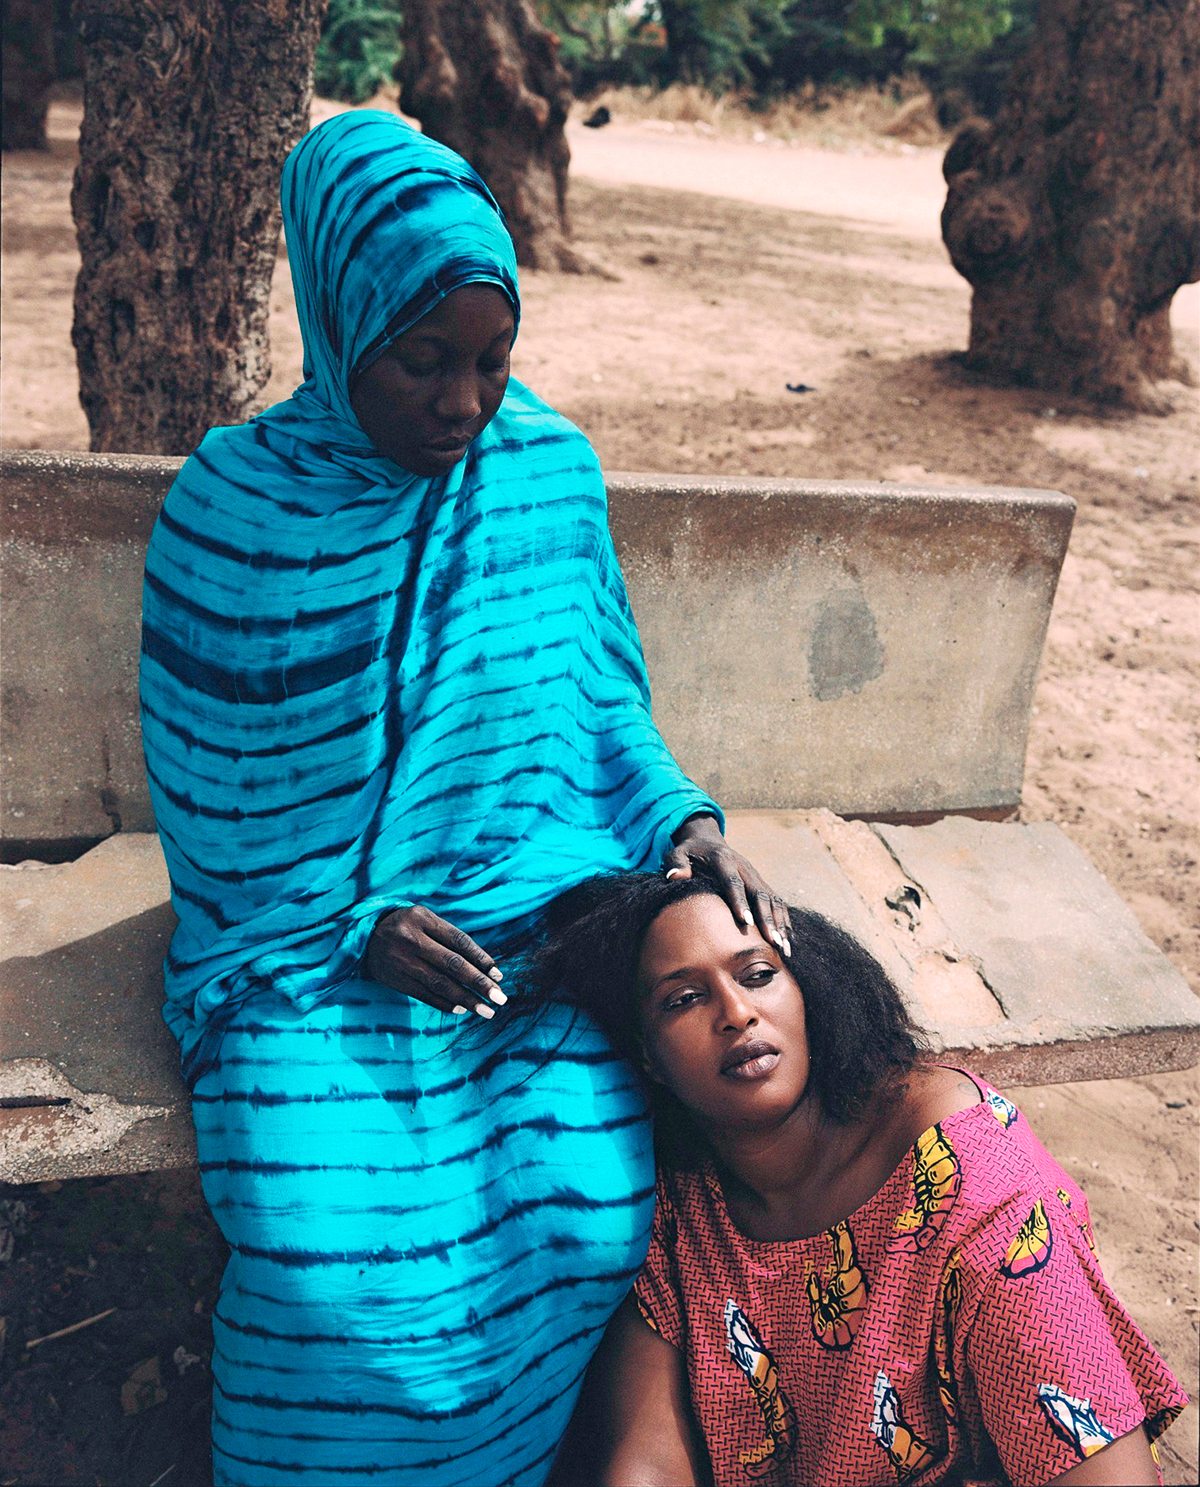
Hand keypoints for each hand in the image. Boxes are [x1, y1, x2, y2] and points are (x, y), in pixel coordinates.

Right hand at [365, 905, 505, 1019]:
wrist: (365, 935)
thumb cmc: (408, 926)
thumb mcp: (426, 919)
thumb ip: (450, 937)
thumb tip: (485, 967)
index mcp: (423, 919)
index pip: (459, 941)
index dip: (481, 959)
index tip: (498, 976)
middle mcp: (412, 940)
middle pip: (452, 964)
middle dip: (479, 983)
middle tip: (500, 998)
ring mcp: (402, 961)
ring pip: (439, 983)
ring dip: (466, 999)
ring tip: (486, 1011)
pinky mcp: (395, 979)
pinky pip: (424, 994)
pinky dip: (444, 1003)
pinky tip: (461, 1009)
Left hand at [662, 814, 791, 955]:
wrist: (708, 841)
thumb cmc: (690, 852)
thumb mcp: (678, 853)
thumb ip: (676, 864)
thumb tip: (675, 877)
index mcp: (724, 860)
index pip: (733, 882)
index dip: (740, 902)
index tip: (747, 922)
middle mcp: (745, 867)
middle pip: (759, 893)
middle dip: (767, 918)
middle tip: (773, 941)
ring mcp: (755, 875)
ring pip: (772, 899)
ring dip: (780, 923)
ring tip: (784, 947)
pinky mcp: (761, 883)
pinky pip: (777, 902)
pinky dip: (784, 921)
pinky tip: (788, 940)